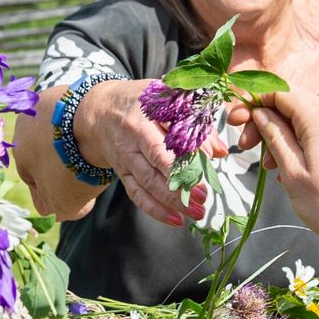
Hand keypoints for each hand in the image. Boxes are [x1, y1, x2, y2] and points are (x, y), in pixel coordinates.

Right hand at [78, 80, 212, 227]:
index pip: (171, 128)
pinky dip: (155, 209)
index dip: (189, 144)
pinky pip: (137, 194)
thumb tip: (219, 151)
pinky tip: (175, 219)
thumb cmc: (140, 102)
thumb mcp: (167, 99)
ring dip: (171, 200)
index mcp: (148, 110)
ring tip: (196, 212)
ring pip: (147, 181)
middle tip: (203, 195)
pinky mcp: (122, 172)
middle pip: (157, 158)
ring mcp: (126, 155)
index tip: (209, 159)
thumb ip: (196, 121)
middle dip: (180, 179)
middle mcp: (134, 134)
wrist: (99, 111)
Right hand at [229, 91, 318, 253]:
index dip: (253, 100)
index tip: (235, 121)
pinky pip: (318, 131)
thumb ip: (274, 137)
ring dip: (279, 134)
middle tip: (245, 146)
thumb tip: (260, 113)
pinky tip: (287, 169)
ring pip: (304, 118)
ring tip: (267, 165)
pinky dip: (298, 142)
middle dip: (264, 119)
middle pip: (291, 102)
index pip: (280, 90)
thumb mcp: (292, 173)